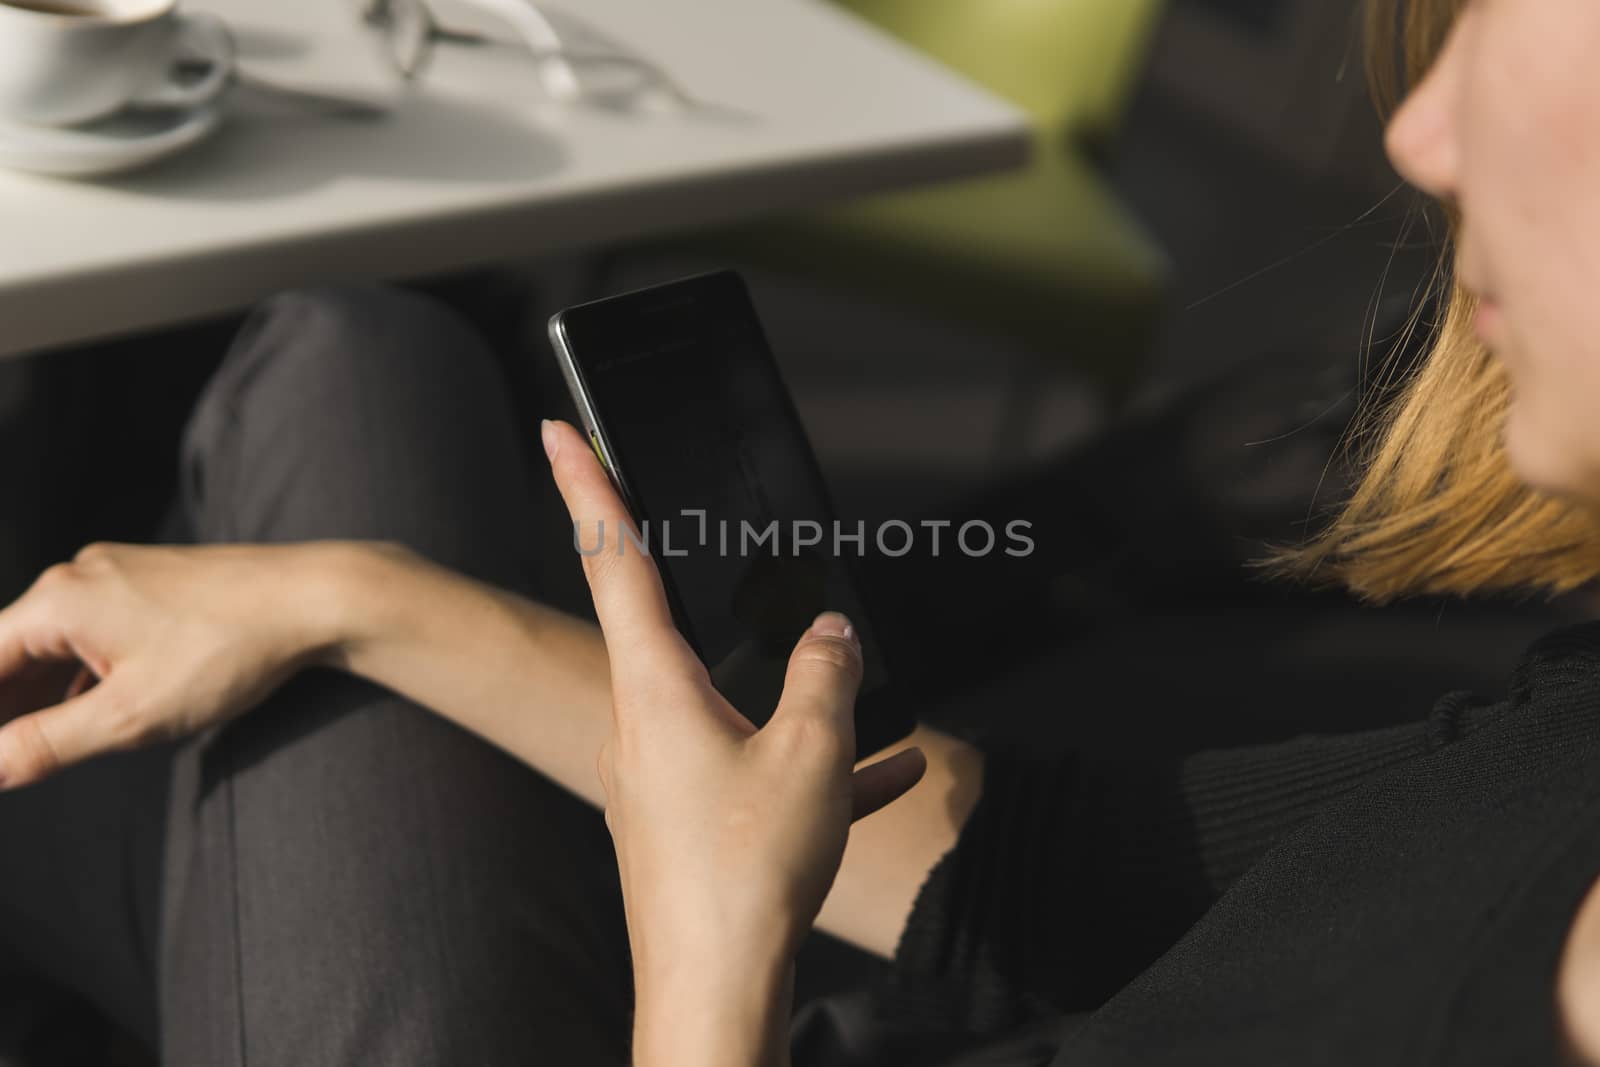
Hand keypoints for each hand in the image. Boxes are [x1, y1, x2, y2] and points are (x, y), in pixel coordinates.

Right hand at [0, 542, 350, 788]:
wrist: (317, 598)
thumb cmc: (228, 653)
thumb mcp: (130, 715)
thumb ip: (47, 744)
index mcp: (57, 602)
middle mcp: (79, 576)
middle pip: (11, 650)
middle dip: (4, 707)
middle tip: (7, 759)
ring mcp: (119, 575)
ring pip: (55, 642)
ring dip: (36, 693)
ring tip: (26, 743)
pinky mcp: (154, 584)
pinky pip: (94, 632)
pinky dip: (79, 673)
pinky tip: (82, 710)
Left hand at [542, 419, 925, 1063]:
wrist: (718, 989)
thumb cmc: (746, 873)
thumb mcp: (811, 751)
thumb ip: (827, 674)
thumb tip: (833, 634)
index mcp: (655, 686)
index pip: (613, 556)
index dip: (588, 483)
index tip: (558, 428)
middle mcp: (646, 724)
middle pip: (681, 631)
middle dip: (728, 601)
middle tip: (753, 568)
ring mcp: (667, 778)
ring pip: (740, 709)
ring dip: (805, 704)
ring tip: (876, 708)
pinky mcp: (694, 824)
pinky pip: (760, 770)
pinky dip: (817, 765)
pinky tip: (890, 770)